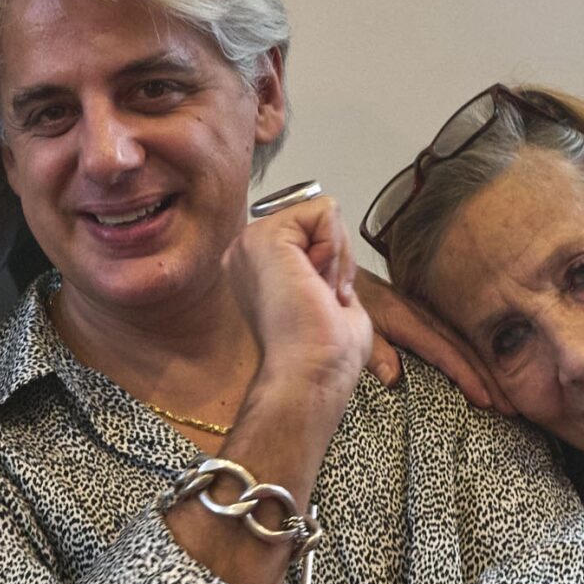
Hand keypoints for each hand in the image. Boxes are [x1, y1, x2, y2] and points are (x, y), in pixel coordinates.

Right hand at [227, 193, 372, 405]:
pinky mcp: (266, 236)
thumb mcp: (328, 300)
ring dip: (336, 256)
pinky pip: (324, 210)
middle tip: (320, 298)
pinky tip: (316, 283)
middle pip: (314, 220)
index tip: (320, 302)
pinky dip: (335, 247)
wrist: (310, 373)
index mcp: (258, 270)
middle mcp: (247, 254)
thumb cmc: (321, 355)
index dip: (330, 265)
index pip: (308, 235)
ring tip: (317, 293)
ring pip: (320, 214)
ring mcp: (250, 243)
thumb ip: (326, 274)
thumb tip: (336, 264)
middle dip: (334, 257)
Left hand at [352, 268, 505, 409]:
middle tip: (511, 406)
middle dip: (487, 376)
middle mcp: (418, 313)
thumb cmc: (337, 298)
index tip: (486, 399)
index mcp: (404, 316)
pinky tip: (482, 369)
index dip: (465, 375)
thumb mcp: (352, 323)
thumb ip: (372, 349)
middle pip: (461, 347)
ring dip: (484, 368)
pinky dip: (469, 353)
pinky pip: (449, 334)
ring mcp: (420, 311)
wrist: (330, 267)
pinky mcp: (417, 311)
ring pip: (459, 341)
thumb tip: (393, 379)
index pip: (442, 350)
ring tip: (506, 395)